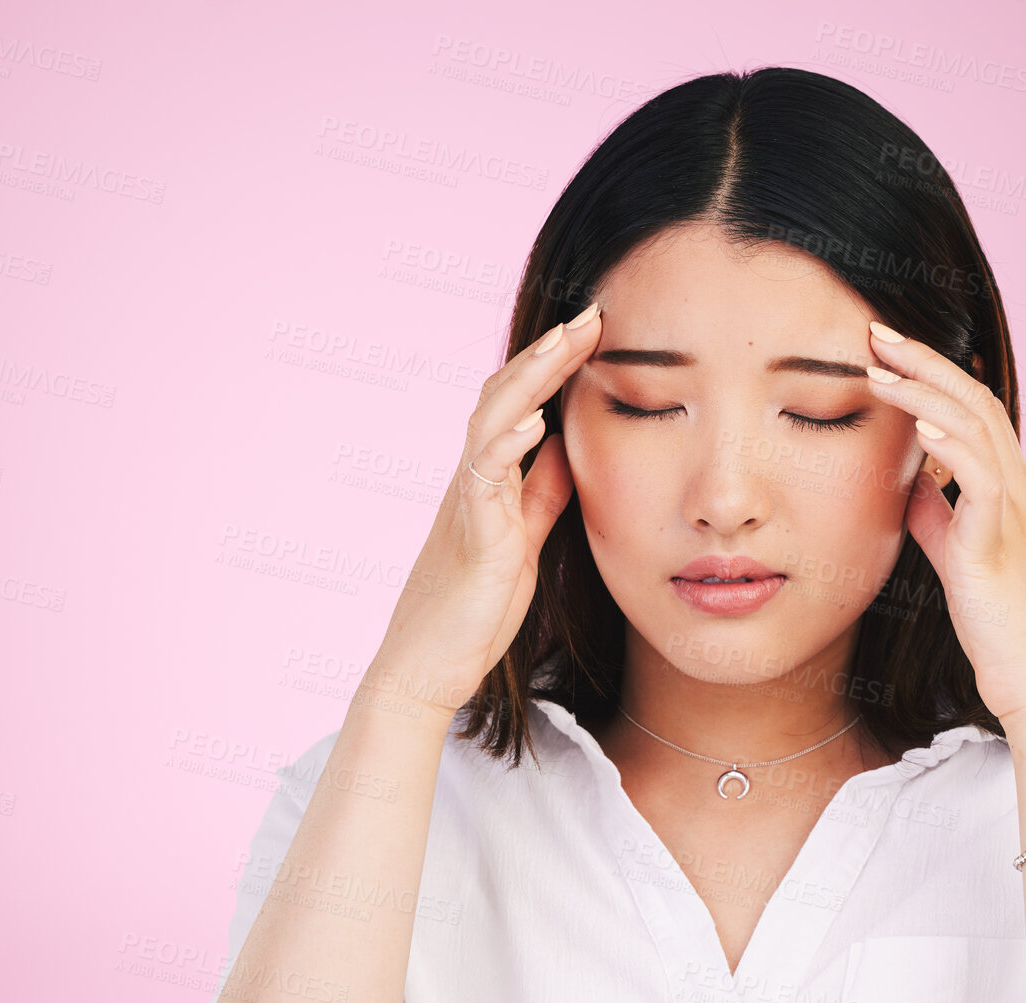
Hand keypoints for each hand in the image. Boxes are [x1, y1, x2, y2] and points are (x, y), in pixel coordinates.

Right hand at [368, 303, 603, 712]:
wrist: (428, 666)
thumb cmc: (473, 610)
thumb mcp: (524, 540)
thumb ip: (541, 492)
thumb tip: (568, 444)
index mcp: (490, 478)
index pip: (521, 402)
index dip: (555, 363)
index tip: (597, 328)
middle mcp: (474, 479)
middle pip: (506, 394)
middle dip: (549, 352)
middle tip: (592, 312)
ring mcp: (468, 502)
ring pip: (491, 420)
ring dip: (530, 377)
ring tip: (565, 340)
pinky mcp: (471, 534)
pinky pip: (485, 476)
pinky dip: (509, 442)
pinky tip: (536, 419)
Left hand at [862, 321, 1025, 733]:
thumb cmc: (1000, 627)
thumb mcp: (958, 555)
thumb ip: (938, 515)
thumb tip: (910, 481)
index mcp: (1010, 491)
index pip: (972, 409)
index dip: (931, 372)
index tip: (884, 347)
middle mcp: (1020, 492)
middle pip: (974, 401)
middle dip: (924, 361)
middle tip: (875, 330)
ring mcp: (1015, 517)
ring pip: (978, 429)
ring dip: (927, 391)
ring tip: (881, 365)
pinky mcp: (998, 550)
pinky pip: (982, 484)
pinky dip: (953, 447)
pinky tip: (921, 424)